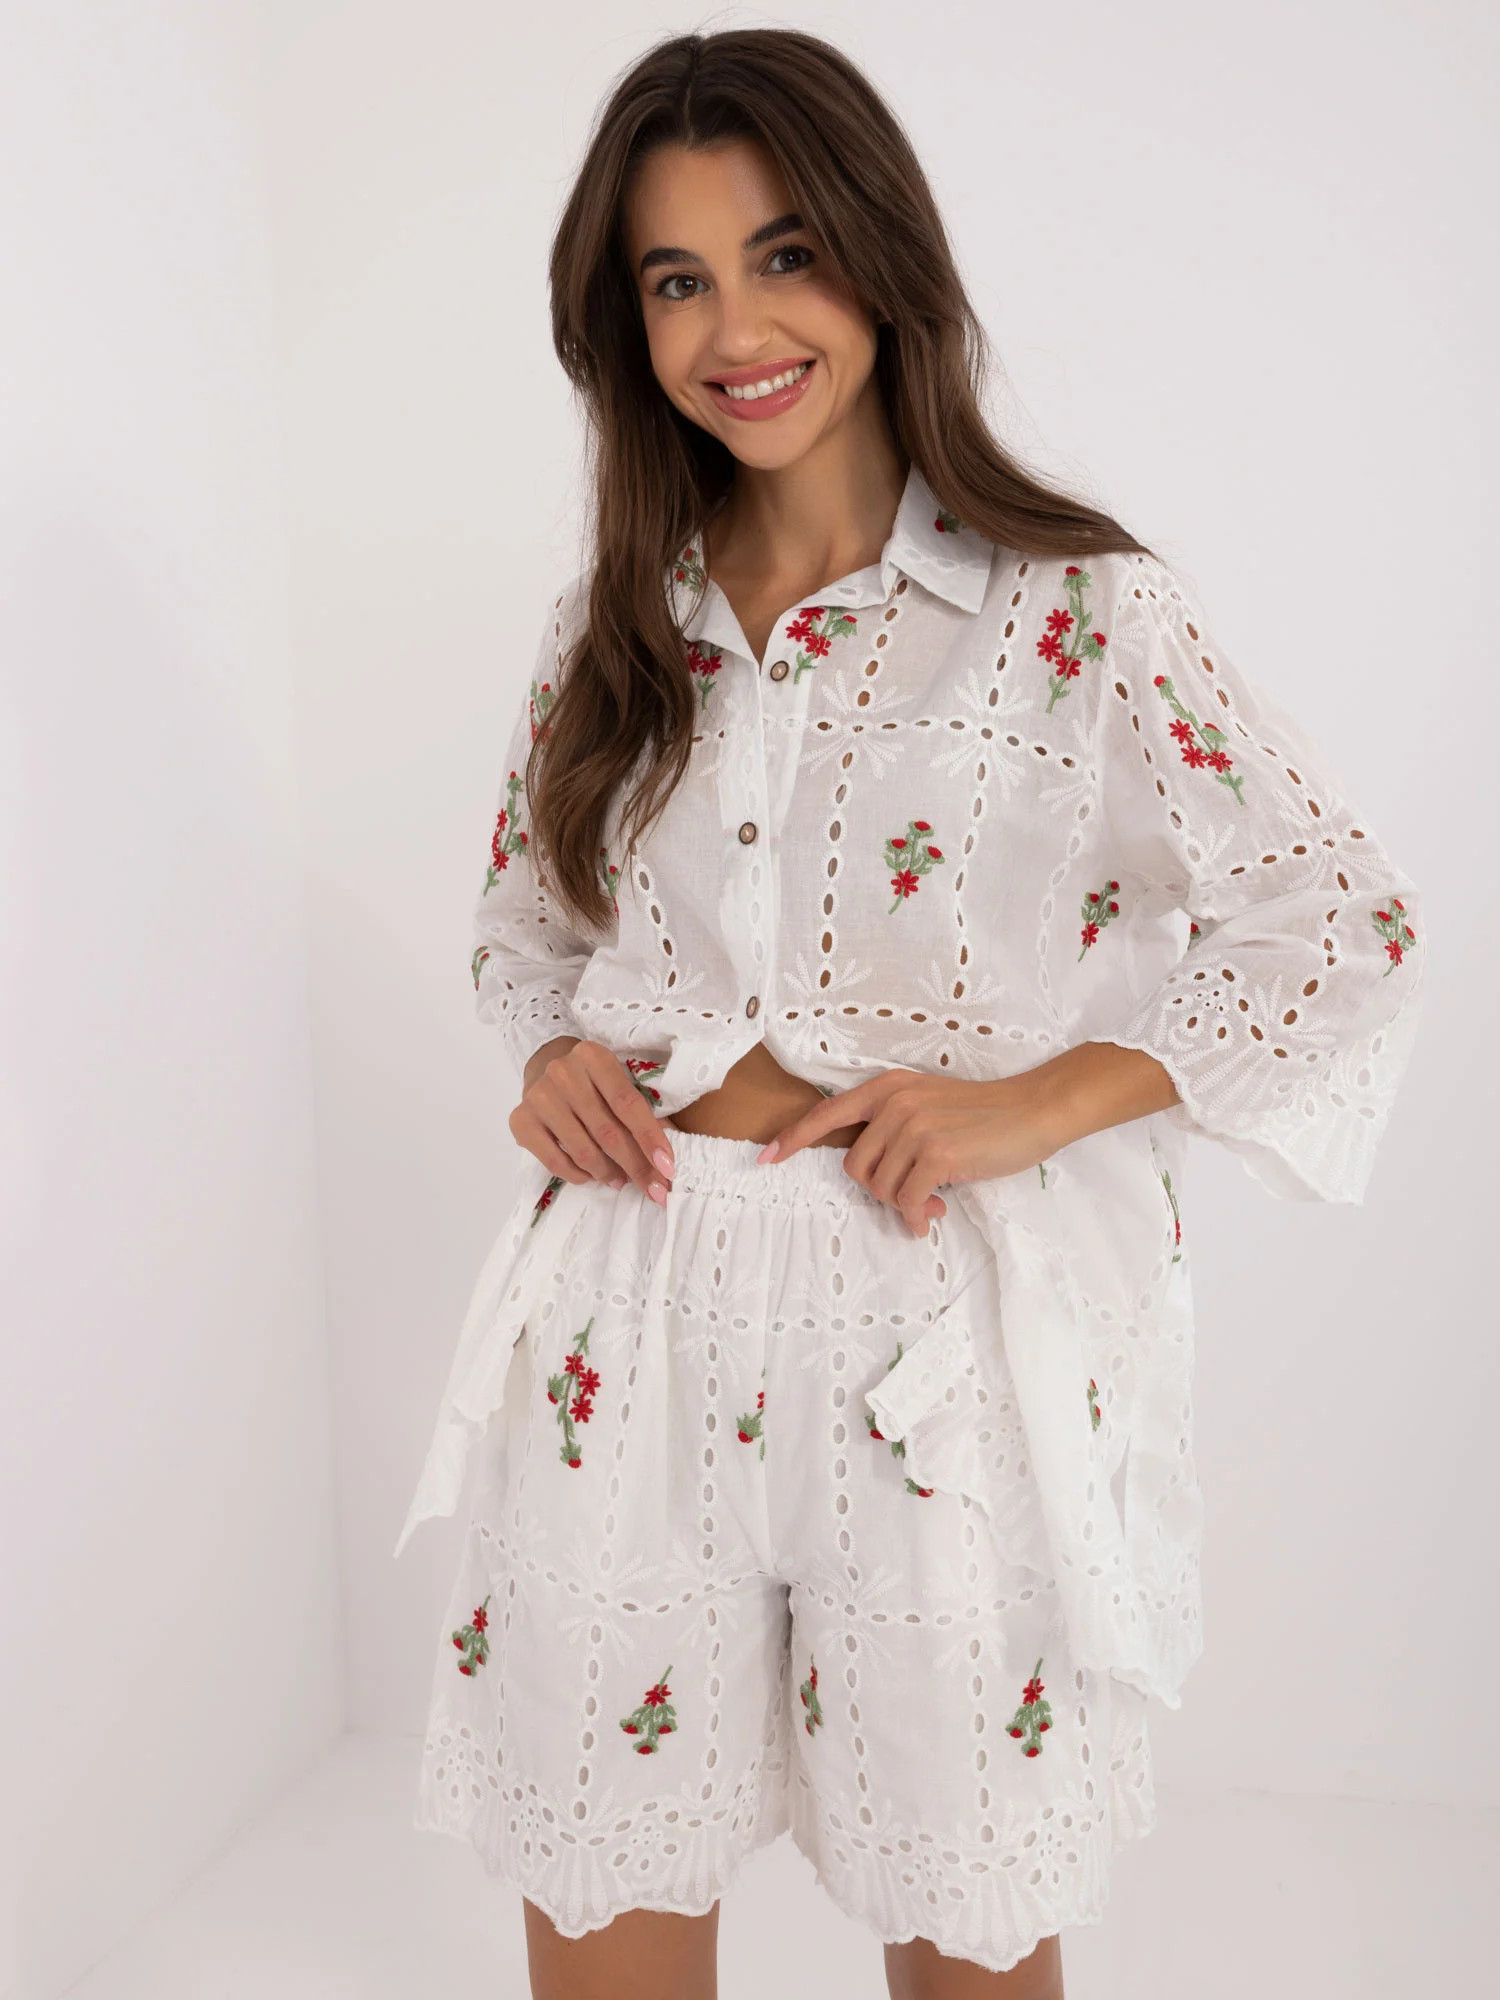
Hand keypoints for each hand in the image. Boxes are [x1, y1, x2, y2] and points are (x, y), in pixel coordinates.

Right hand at [510, 1037, 676, 1204]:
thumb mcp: (619, 1083)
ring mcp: (539, 1096)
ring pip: (582, 1149)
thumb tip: (665, 1160)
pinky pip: (554, 1161)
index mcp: (594, 1057)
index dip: (650, 1139)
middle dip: (635, 1166)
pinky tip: (591, 1177)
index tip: (668, 1169)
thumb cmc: (592, 1082)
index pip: (628, 1104)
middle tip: (653, 1188)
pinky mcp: (521, 1120)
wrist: (545, 1070)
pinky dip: (578, 1175)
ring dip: (607, 1173)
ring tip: (620, 1181)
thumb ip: (642, 1113)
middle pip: (607, 1131)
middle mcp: (563, 1072)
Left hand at [755, 1067, 1067, 1236]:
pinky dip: (917, 1217)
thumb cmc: (984, 1114)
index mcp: (888, 1087)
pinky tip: (934, 1215)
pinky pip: (908, 1200)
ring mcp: (913, 1125)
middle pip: (855, 1167)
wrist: (1033, 1109)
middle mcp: (894, 1102)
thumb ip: (895, 1128)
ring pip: (881, 1188)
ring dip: (905, 1206)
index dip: (793, 1138)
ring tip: (931, 1204)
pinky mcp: (935, 1152)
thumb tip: (876, 1177)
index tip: (766, 1159)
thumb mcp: (929, 1105)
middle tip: (914, 1197)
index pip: (828, 1113)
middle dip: (880, 1191)